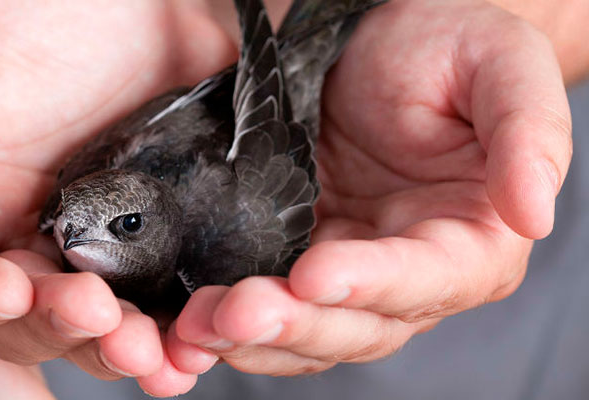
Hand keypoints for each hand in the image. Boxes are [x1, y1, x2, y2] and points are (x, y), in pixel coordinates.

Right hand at [0, 0, 235, 394]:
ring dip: (118, 347)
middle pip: (19, 314)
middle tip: (100, 320)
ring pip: (90, 319)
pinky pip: (155, 293)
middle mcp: (16, 224)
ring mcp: (87, 232)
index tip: (4, 292)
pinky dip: (172, 327)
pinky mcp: (148, 225)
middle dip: (53, 328)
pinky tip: (195, 350)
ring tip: (159, 359)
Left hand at [173, 0, 570, 374]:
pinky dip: (231, 323)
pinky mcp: (299, 255)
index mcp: (471, 240)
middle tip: (235, 313)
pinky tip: (190, 320)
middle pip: (359, 324)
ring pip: (307, 330)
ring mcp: (350, 270)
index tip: (315, 275)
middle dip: (296, 324)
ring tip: (196, 325)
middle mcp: (411, 273)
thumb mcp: (500, 66)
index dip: (371, 283)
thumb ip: (528, 135)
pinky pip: (270, 304)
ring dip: (251, 338)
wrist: (383, 40)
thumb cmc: (449, 45)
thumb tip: (535, 215)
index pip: (425, 278)